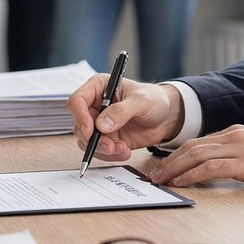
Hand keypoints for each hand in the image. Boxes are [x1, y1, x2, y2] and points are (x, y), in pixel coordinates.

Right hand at [67, 76, 183, 162]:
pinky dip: (111, 155)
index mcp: (98, 88)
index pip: (77, 100)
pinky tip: (125, 152)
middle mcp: (95, 106)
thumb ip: (121, 111)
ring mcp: (99, 124)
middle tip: (110, 146)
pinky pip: (100, 151)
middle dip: (93, 139)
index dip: (80, 116)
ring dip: (103, 149)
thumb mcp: (141, 101)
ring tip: (122, 149)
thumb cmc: (153, 99)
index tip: (90, 131)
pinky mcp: (107, 139)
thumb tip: (102, 125)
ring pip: (87, 141)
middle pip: (80, 125)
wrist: (166, 117)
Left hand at [147, 125, 243, 188]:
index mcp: (236, 134)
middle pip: (191, 147)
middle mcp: (234, 136)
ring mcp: (239, 147)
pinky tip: (181, 183)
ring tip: (160, 181)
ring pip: (196, 155)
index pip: (198, 143)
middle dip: (169, 161)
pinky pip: (211, 167)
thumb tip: (223, 171)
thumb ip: (240, 157)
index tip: (164, 167)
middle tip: (154, 176)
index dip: (177, 155)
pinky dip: (192, 174)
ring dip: (174, 169)